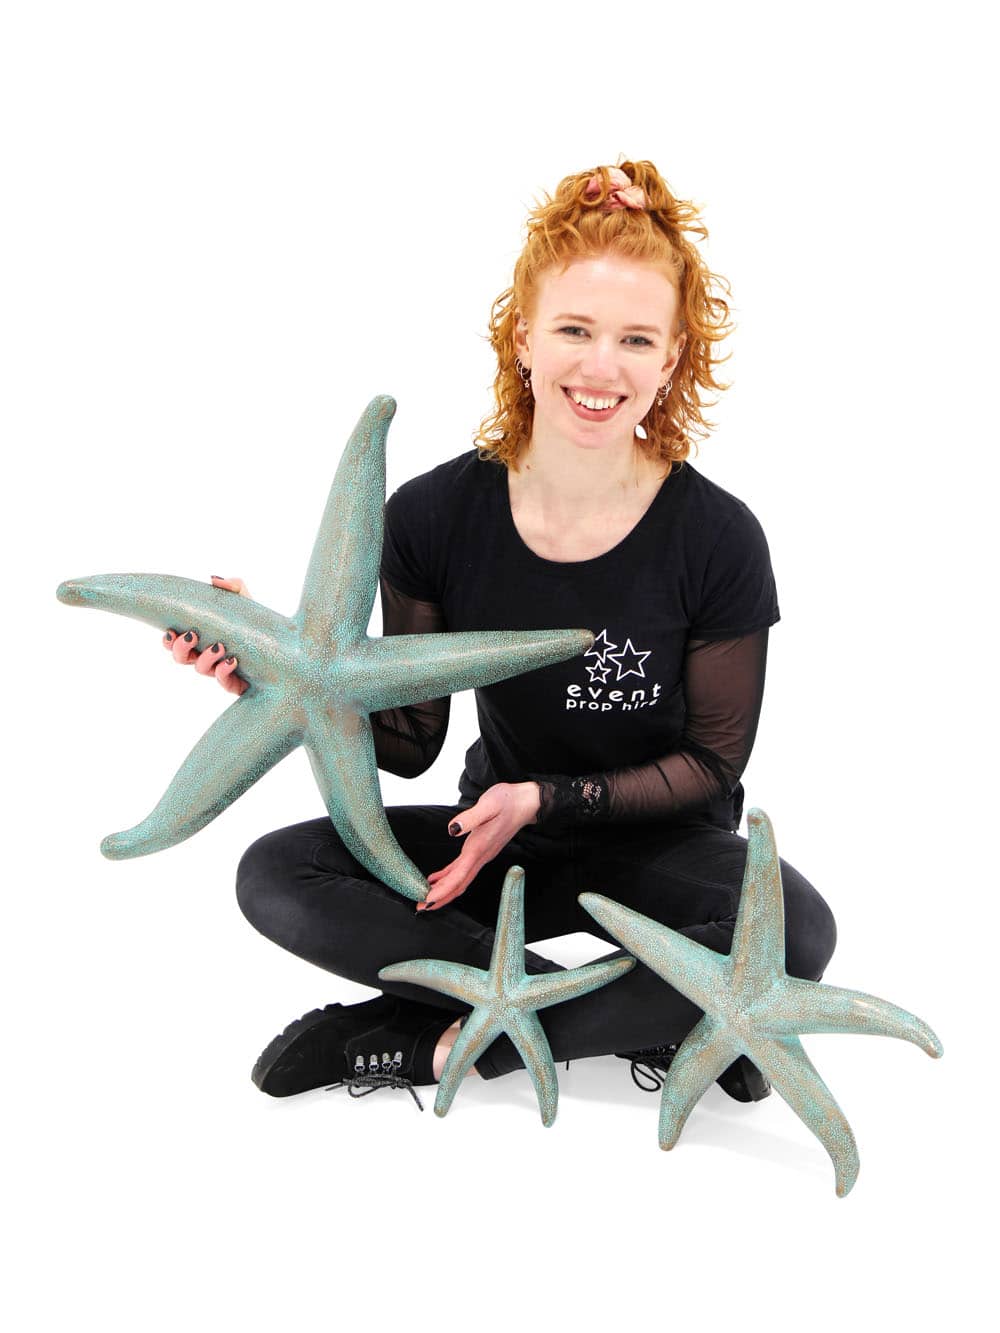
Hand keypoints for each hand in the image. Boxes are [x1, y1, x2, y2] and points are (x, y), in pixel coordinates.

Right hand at [161, 575, 251, 695]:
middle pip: (181, 658)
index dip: (168, 640)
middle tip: (192, 635)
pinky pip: (225, 683)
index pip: (176, 642)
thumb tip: (214, 579)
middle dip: (181, 648)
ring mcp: (221, 671)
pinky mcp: (237, 684)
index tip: (170, 631)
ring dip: (205, 658)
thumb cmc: (258, 625)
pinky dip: (224, 671)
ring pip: (201, 669)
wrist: (285, 647)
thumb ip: (233, 587)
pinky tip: (232, 660)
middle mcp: (208, 656)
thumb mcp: (246, 603)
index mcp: (203, 638)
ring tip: (219, 646)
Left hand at [416, 782, 540, 912]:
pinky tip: (436, 878)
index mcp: (480, 848)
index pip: (459, 876)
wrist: (527, 803)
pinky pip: (462, 869)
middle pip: (459, 884)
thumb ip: (470, 818)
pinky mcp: (481, 850)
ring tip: (425, 897)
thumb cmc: (509, 802)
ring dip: (444, 891)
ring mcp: (481, 855)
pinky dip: (449, 877)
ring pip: (461, 880)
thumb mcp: (489, 804)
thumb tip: (452, 830)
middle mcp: (481, 856)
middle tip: (421, 906)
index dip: (442, 890)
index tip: (427, 900)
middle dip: (440, 898)